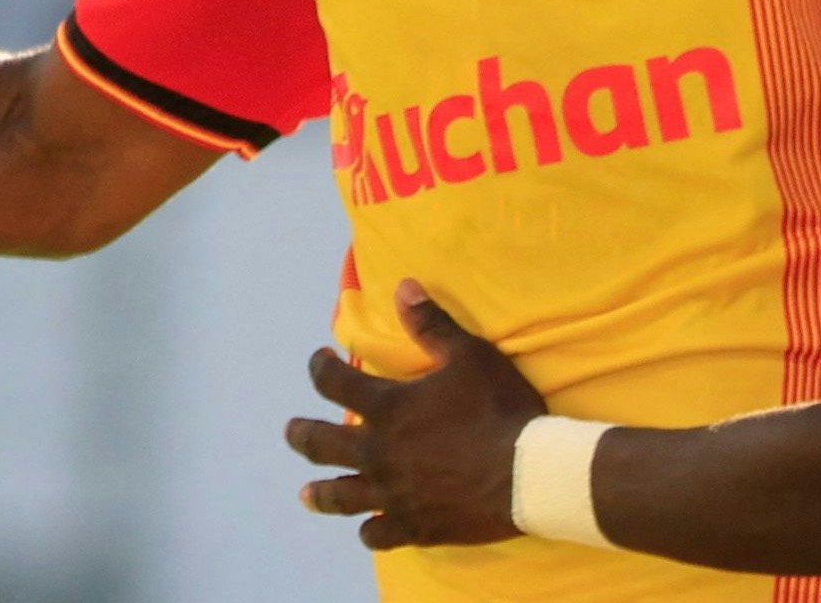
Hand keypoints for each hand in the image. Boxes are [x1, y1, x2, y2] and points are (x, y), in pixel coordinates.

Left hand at [284, 281, 543, 550]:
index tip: (320, 361)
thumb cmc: (498, 409)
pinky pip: (376, 533)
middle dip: (301, 435)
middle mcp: (379, 452)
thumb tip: (403, 286)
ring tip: (307, 493)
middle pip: (321, 444)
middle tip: (292, 431)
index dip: (321, 368)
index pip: (334, 383)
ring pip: (340, 496)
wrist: (527, 473)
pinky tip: (367, 528)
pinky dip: (369, 530)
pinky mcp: (413, 525)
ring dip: (320, 492)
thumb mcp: (469, 356)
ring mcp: (392, 494)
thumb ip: (431, 324)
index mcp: (387, 408)